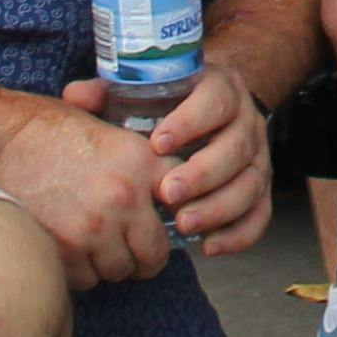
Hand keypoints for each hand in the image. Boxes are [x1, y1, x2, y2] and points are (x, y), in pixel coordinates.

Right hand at [0, 91, 174, 289]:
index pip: (184, 201)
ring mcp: (94, 228)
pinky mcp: (63, 250)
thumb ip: (138, 156)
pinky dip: (80, 270)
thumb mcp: (106, 128)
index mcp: (141, 162)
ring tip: (95, 245)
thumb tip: (163, 175)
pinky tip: (70, 248)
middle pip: (155, 255)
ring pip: (118, 271)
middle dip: (146, 256)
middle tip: (132, 250)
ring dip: (110, 264)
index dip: (177, 214)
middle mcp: (124, 198)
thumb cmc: (49, 128)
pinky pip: (85, 279)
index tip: (166, 221)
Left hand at [84, 62, 271, 256]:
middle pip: (237, 147)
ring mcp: (258, 156)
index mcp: (221, 89)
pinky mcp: (259, 188)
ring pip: (251, 183)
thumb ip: (109, 91)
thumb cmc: (167, 103)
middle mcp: (246, 121)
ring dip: (219, 208)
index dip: (192, 121)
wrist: (212, 107)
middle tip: (168, 194)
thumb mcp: (143, 89)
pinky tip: (208, 246)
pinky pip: (260, 214)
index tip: (158, 143)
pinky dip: (239, 234)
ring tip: (184, 225)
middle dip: (203, 174)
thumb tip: (76, 96)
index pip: (216, 101)